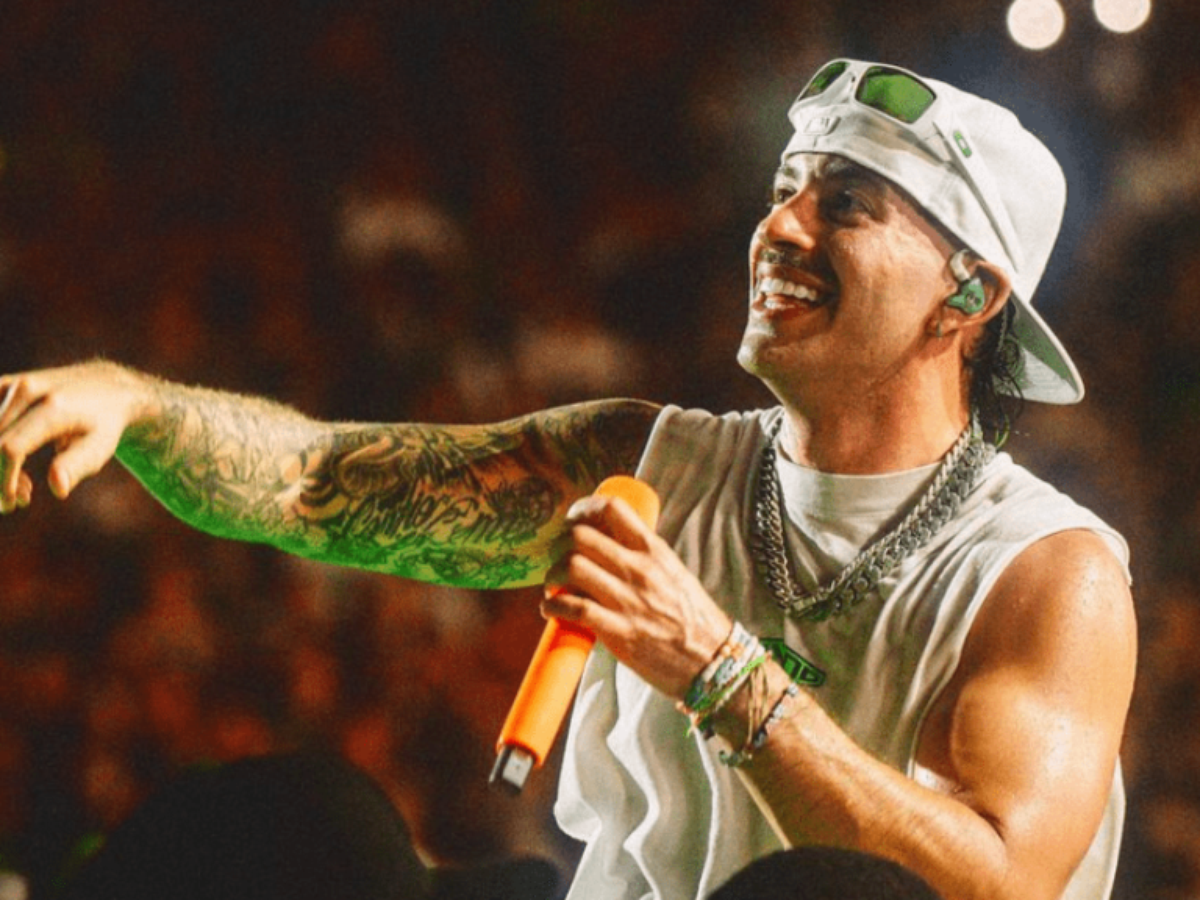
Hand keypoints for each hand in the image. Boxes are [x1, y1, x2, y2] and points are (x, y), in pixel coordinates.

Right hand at [0, 361, 152, 512]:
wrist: (106, 386)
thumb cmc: (104, 424)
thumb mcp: (99, 446)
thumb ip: (76, 466)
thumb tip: (58, 490)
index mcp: (53, 408)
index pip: (10, 449)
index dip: (3, 480)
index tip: (15, 502)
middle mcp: (27, 390)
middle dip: (0, 478)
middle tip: (23, 498)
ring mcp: (12, 384)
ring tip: (24, 484)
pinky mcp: (3, 384)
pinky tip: (14, 463)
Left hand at [542, 493, 731, 699]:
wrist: (712, 661)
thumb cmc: (693, 618)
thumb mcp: (673, 572)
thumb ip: (644, 557)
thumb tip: (608, 546)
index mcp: (654, 551)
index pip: (612, 509)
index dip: (583, 509)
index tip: (573, 521)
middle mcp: (639, 570)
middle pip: (580, 536)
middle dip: (559, 544)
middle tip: (557, 557)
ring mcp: (628, 600)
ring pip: (571, 567)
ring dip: (553, 574)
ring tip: (555, 585)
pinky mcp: (618, 632)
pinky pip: (573, 608)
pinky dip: (553, 605)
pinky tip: (552, 608)